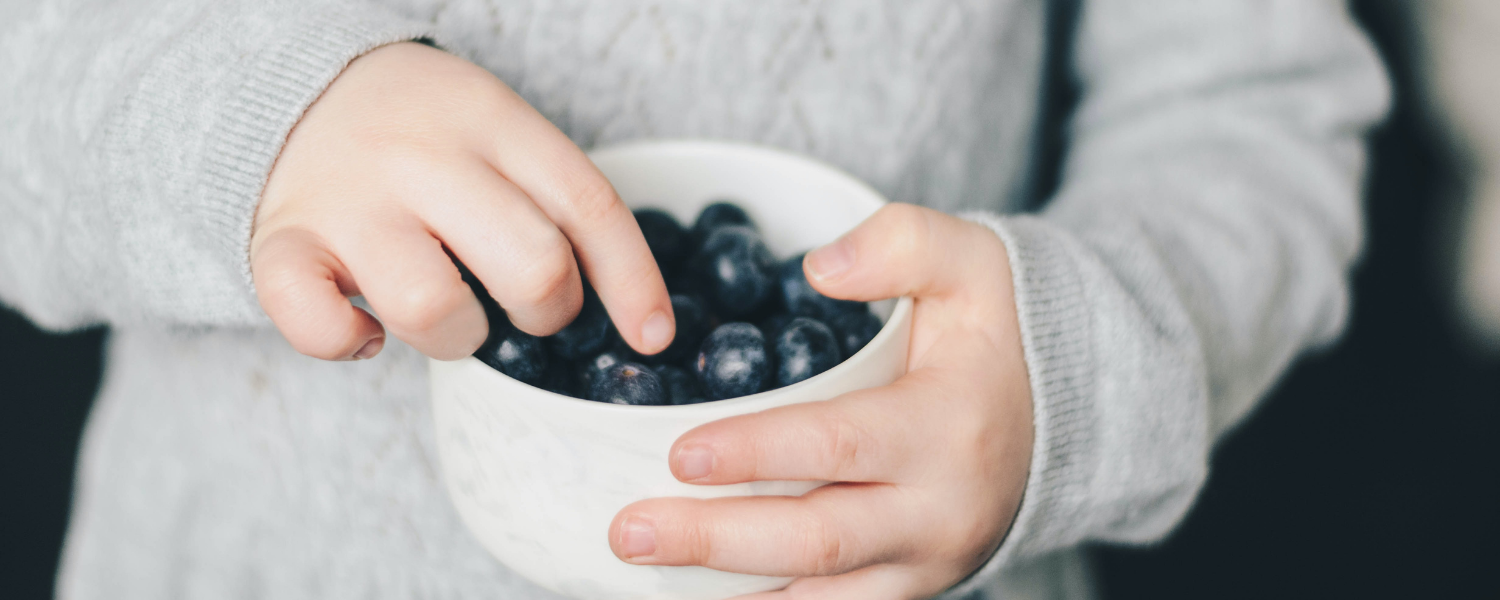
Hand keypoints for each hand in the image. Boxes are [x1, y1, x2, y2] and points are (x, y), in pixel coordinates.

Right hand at [251, 42, 673, 360]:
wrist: (295, 88)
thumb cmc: (426, 134)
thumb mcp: (499, 131)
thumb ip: (554, 200)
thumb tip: (638, 318)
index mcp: (491, 120)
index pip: (588, 206)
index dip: (632, 282)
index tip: (651, 335)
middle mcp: (422, 156)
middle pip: (531, 267)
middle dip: (548, 312)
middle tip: (527, 307)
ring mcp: (348, 200)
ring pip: (434, 308)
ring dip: (459, 340)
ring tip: (450, 319)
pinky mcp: (281, 242)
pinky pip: (318, 324)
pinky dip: (347, 343)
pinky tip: (367, 330)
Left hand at [608, 204, 1033, 598]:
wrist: (1066, 418)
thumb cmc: (998, 336)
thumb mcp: (974, 262)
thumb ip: (902, 244)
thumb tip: (816, 270)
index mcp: (947, 427)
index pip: (838, 446)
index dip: (755, 452)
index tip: (678, 452)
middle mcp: (938, 510)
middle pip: (815, 541)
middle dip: (714, 541)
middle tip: (629, 529)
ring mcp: (926, 563)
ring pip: (819, 599)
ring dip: (727, 597)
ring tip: (645, 576)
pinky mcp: (911, 590)